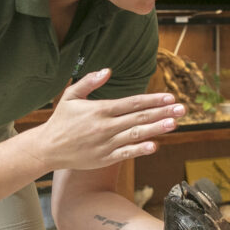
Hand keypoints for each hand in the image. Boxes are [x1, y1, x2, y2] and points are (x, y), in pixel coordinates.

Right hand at [32, 69, 178, 171]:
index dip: (152, 100)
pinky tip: (155, 145)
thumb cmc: (60, 121)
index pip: (132, 103)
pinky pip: (126, 153)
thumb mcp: (70, 96)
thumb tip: (107, 70)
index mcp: (100, 110)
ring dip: (156, 129)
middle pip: (139, 118)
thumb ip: (89, 82)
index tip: (169, 97)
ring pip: (136, 135)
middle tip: (181, 109)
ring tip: (174, 124)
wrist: (47, 149)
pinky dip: (140, 149)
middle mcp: (105, 126)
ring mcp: (106, 144)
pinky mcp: (104, 158)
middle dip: (162, 112)